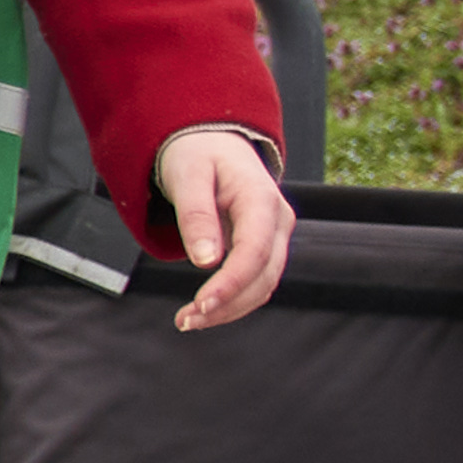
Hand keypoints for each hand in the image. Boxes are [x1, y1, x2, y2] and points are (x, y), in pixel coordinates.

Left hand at [156, 125, 296, 330]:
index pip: (254, 252)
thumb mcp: (187, 176)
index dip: (230, 283)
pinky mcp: (264, 245)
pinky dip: (233, 299)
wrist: (211, 141)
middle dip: (227, 304)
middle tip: (185, 321)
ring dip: (230, 308)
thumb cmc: (196, 154)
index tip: (201, 305)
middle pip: (264, 275)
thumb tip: (206, 262)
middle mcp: (277, 220)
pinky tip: (204, 309)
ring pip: (264, 284)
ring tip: (188, 320)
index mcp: (261, 199)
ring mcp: (275, 234)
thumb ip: (196, 216)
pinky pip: (256, 279)